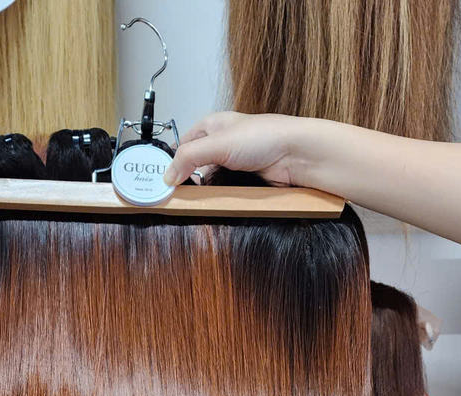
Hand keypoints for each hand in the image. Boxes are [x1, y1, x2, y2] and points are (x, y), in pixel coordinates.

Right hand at [164, 112, 315, 187]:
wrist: (297, 155)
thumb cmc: (264, 137)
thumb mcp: (218, 143)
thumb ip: (189, 158)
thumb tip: (167, 176)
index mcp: (212, 126)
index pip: (183, 145)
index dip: (172, 161)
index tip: (163, 180)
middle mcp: (222, 144)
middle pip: (194, 166)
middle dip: (187, 180)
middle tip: (177, 196)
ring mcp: (234, 164)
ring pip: (209, 182)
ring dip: (204, 191)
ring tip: (195, 202)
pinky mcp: (245, 181)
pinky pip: (225, 192)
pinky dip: (219, 198)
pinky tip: (215, 203)